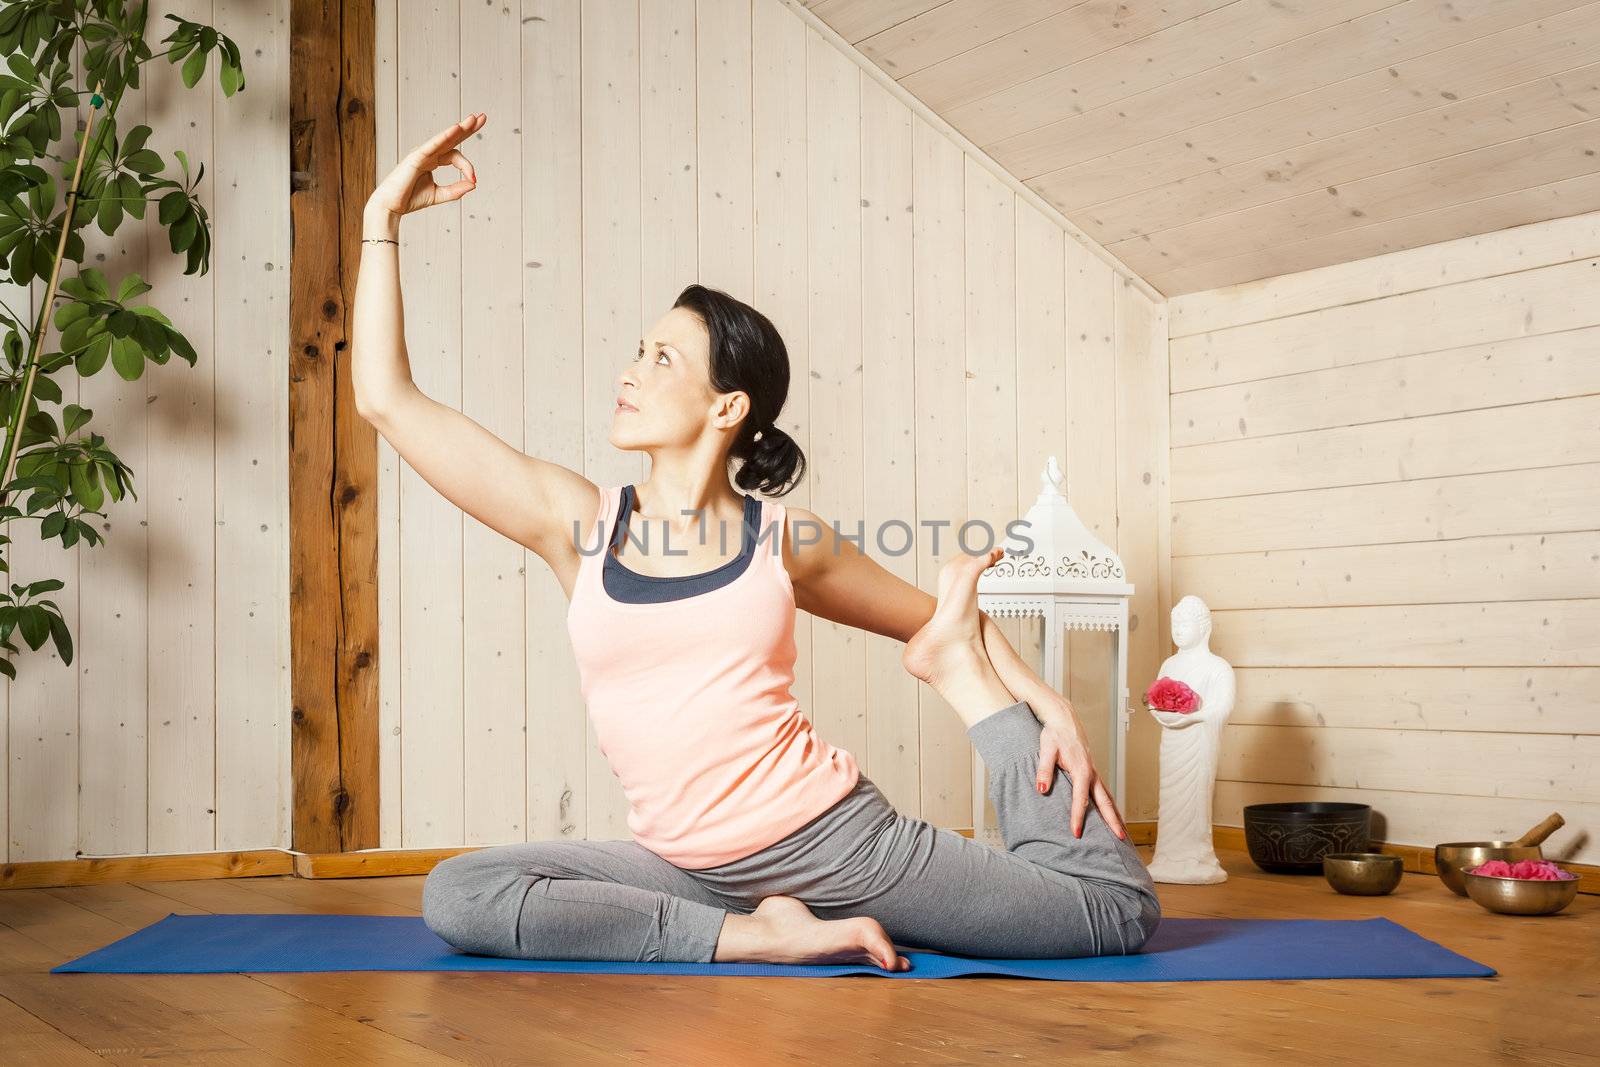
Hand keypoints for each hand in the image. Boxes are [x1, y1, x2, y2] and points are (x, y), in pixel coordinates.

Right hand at [368, 113, 484, 220]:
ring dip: (460, 128)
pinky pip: (433, 145)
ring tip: (474, 119)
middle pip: (452, 138)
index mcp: (432, 160)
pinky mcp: (416, 156)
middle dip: (468, 128)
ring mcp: (422, 153)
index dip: (468, 167)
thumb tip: (473, 184)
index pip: (456, 155)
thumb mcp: (439, 195)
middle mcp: (428, 153)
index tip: (474, 180)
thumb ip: (455, 190)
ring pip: (445, 138)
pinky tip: (456, 128)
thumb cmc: (410, 199)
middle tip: (482, 117)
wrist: (392, 206)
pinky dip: (444, 136)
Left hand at [1034, 701, 1127, 841]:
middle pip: (1105, 801)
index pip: (1081, 799)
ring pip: (1107, 797)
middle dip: (1112, 821)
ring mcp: (1094, 773)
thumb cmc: (1055, 734)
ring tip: (1121, 832)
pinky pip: (1104, 792)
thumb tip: (1042, 790)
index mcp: (1081, 770)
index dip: (1078, 817)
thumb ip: (1044, 770)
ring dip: (1115, 814)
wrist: (1064, 720)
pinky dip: (1110, 804)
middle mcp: (1092, 773)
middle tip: (1120, 838)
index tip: (1076, 832)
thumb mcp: (1046, 749)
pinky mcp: (1093, 772)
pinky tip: (1111, 813)